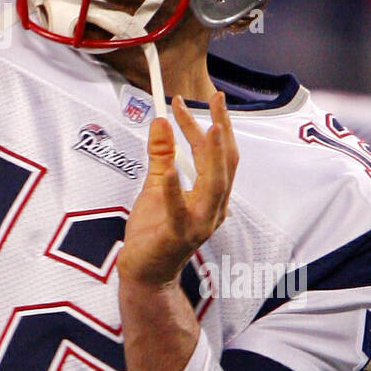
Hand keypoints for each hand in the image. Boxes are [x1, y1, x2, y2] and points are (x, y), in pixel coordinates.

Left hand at [116, 92, 237, 288]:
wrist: (146, 272)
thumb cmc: (154, 231)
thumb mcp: (156, 185)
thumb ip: (161, 155)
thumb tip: (160, 121)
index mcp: (212, 195)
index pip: (216, 154)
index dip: (209, 124)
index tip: (191, 100)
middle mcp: (214, 208)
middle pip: (224, 164)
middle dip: (222, 129)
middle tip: (215, 98)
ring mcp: (200, 223)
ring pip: (215, 185)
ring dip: (213, 155)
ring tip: (210, 127)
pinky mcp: (179, 235)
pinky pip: (179, 210)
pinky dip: (175, 189)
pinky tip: (169, 170)